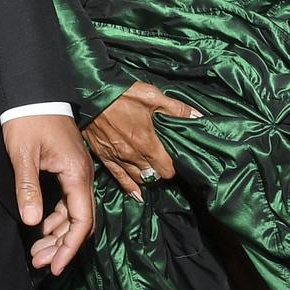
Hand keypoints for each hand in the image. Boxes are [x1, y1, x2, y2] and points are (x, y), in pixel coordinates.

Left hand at [4, 114, 96, 274]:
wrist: (32, 92)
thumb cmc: (28, 120)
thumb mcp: (24, 154)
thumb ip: (28, 187)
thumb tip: (33, 222)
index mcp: (76, 174)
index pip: (82, 221)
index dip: (70, 247)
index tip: (55, 266)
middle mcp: (82, 176)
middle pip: (80, 221)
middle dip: (61, 245)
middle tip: (39, 262)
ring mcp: (76, 172)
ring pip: (74, 213)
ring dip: (58, 233)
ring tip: (37, 251)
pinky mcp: (68, 169)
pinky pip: (68, 201)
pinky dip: (57, 218)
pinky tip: (41, 226)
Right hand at [80, 81, 201, 200]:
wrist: (89, 94)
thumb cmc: (122, 94)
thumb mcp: (153, 96)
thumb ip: (176, 109)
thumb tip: (199, 117)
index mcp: (148, 143)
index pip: (169, 169)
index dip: (176, 165)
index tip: (177, 156)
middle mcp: (134, 156)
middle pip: (156, 176)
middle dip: (163, 170)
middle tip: (165, 160)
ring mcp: (119, 159)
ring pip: (139, 179)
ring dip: (148, 176)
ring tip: (153, 169)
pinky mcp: (105, 158)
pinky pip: (120, 180)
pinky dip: (130, 188)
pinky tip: (137, 195)